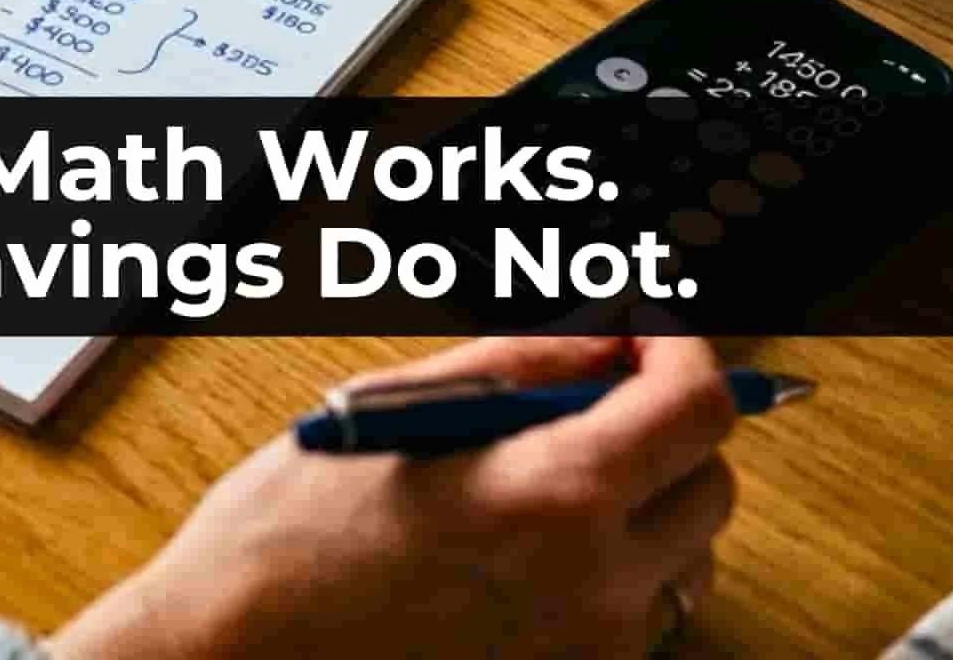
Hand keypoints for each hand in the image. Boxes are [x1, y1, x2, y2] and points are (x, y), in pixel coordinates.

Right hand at [49, 336, 737, 659]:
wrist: (238, 652)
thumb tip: (608, 333)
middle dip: (668, 423)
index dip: (682, 345)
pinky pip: (643, 615)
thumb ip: (526, 365)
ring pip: (689, 556)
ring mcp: (591, 649)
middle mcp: (597, 585)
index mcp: (555, 496)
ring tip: (548, 477)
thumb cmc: (291, 533)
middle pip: (714, 483)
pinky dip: (618, 566)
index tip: (648, 326)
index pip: (696, 405)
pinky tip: (530, 545)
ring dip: (649, 501)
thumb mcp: (402, 410)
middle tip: (591, 393)